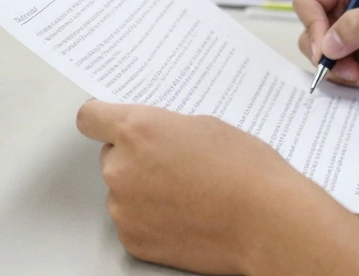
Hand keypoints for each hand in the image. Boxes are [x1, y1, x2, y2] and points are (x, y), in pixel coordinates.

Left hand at [76, 101, 323, 273]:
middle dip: (136, 157)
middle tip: (174, 162)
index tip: (110, 123)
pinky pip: (133, 221)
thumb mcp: (206, 126)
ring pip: (123, 190)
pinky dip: (152, 219)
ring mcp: (124, 209)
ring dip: (144, 189)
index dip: (103, 119)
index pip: (91, 118)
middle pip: (112, 156)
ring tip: (188, 193)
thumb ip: (166, 129)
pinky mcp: (133, 240)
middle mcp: (121, 168)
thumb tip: (154, 139)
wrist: (266, 222)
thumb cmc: (246, 172)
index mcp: (138, 130)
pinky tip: (186, 215)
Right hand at [294, 0, 358, 88]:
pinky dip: (358, 79)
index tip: (327, 52)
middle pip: (312, 34)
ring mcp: (354, 33)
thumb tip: (327, 45)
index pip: (309, 2)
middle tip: (353, 70)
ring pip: (325, 58)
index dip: (314, 28)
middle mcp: (348, 6)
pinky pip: (342, 73)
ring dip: (345, 72)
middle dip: (329, 57)